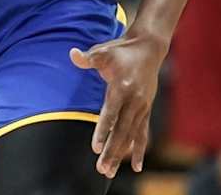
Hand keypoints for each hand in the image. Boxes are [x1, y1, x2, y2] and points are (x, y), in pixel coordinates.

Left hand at [70, 32, 164, 176]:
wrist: (148, 47)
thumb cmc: (121, 50)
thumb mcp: (103, 50)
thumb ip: (88, 57)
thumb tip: (72, 54)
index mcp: (122, 87)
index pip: (111, 113)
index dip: (103, 130)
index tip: (95, 147)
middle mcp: (134, 100)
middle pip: (122, 130)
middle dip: (111, 151)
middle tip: (101, 169)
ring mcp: (142, 107)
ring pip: (131, 136)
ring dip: (121, 155)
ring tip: (110, 173)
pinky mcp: (147, 110)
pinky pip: (143, 133)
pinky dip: (139, 150)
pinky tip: (136, 167)